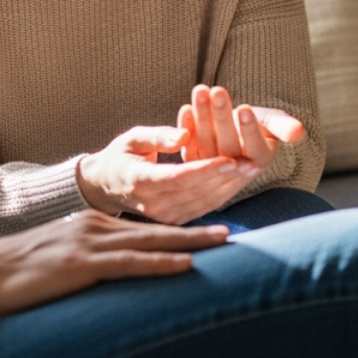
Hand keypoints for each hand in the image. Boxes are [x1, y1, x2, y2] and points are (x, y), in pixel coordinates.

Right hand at [0, 210, 228, 315]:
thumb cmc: (19, 270)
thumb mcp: (61, 255)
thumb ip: (90, 257)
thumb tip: (114, 269)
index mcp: (94, 224)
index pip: (146, 226)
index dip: (179, 228)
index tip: (209, 229)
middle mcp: (97, 226)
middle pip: (157, 228)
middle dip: (196, 229)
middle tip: (232, 230)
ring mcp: (90, 243)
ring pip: (151, 241)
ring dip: (190, 241)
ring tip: (222, 242)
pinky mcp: (81, 264)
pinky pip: (129, 264)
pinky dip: (160, 264)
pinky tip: (184, 266)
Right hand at [75, 125, 259, 223]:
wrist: (105, 186)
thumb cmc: (120, 156)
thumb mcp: (132, 138)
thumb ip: (158, 136)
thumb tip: (185, 135)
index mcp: (140, 181)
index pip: (178, 177)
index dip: (206, 169)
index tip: (230, 159)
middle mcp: (152, 204)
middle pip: (196, 191)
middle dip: (226, 177)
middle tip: (252, 162)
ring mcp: (163, 216)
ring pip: (203, 203)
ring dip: (230, 186)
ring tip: (252, 169)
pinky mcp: (173, 221)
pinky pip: (202, 208)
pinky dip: (222, 194)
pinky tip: (239, 180)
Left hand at [179, 85, 304, 170]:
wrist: (236, 128)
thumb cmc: (259, 124)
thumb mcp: (273, 123)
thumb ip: (284, 127)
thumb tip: (299, 132)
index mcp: (258, 163)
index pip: (255, 148)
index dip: (249, 129)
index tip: (245, 109)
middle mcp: (235, 170)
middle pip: (227, 144)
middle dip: (222, 116)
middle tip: (217, 91)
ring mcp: (211, 168)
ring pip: (206, 143)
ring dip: (202, 116)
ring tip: (201, 91)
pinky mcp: (193, 161)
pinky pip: (188, 145)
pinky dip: (186, 127)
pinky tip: (186, 108)